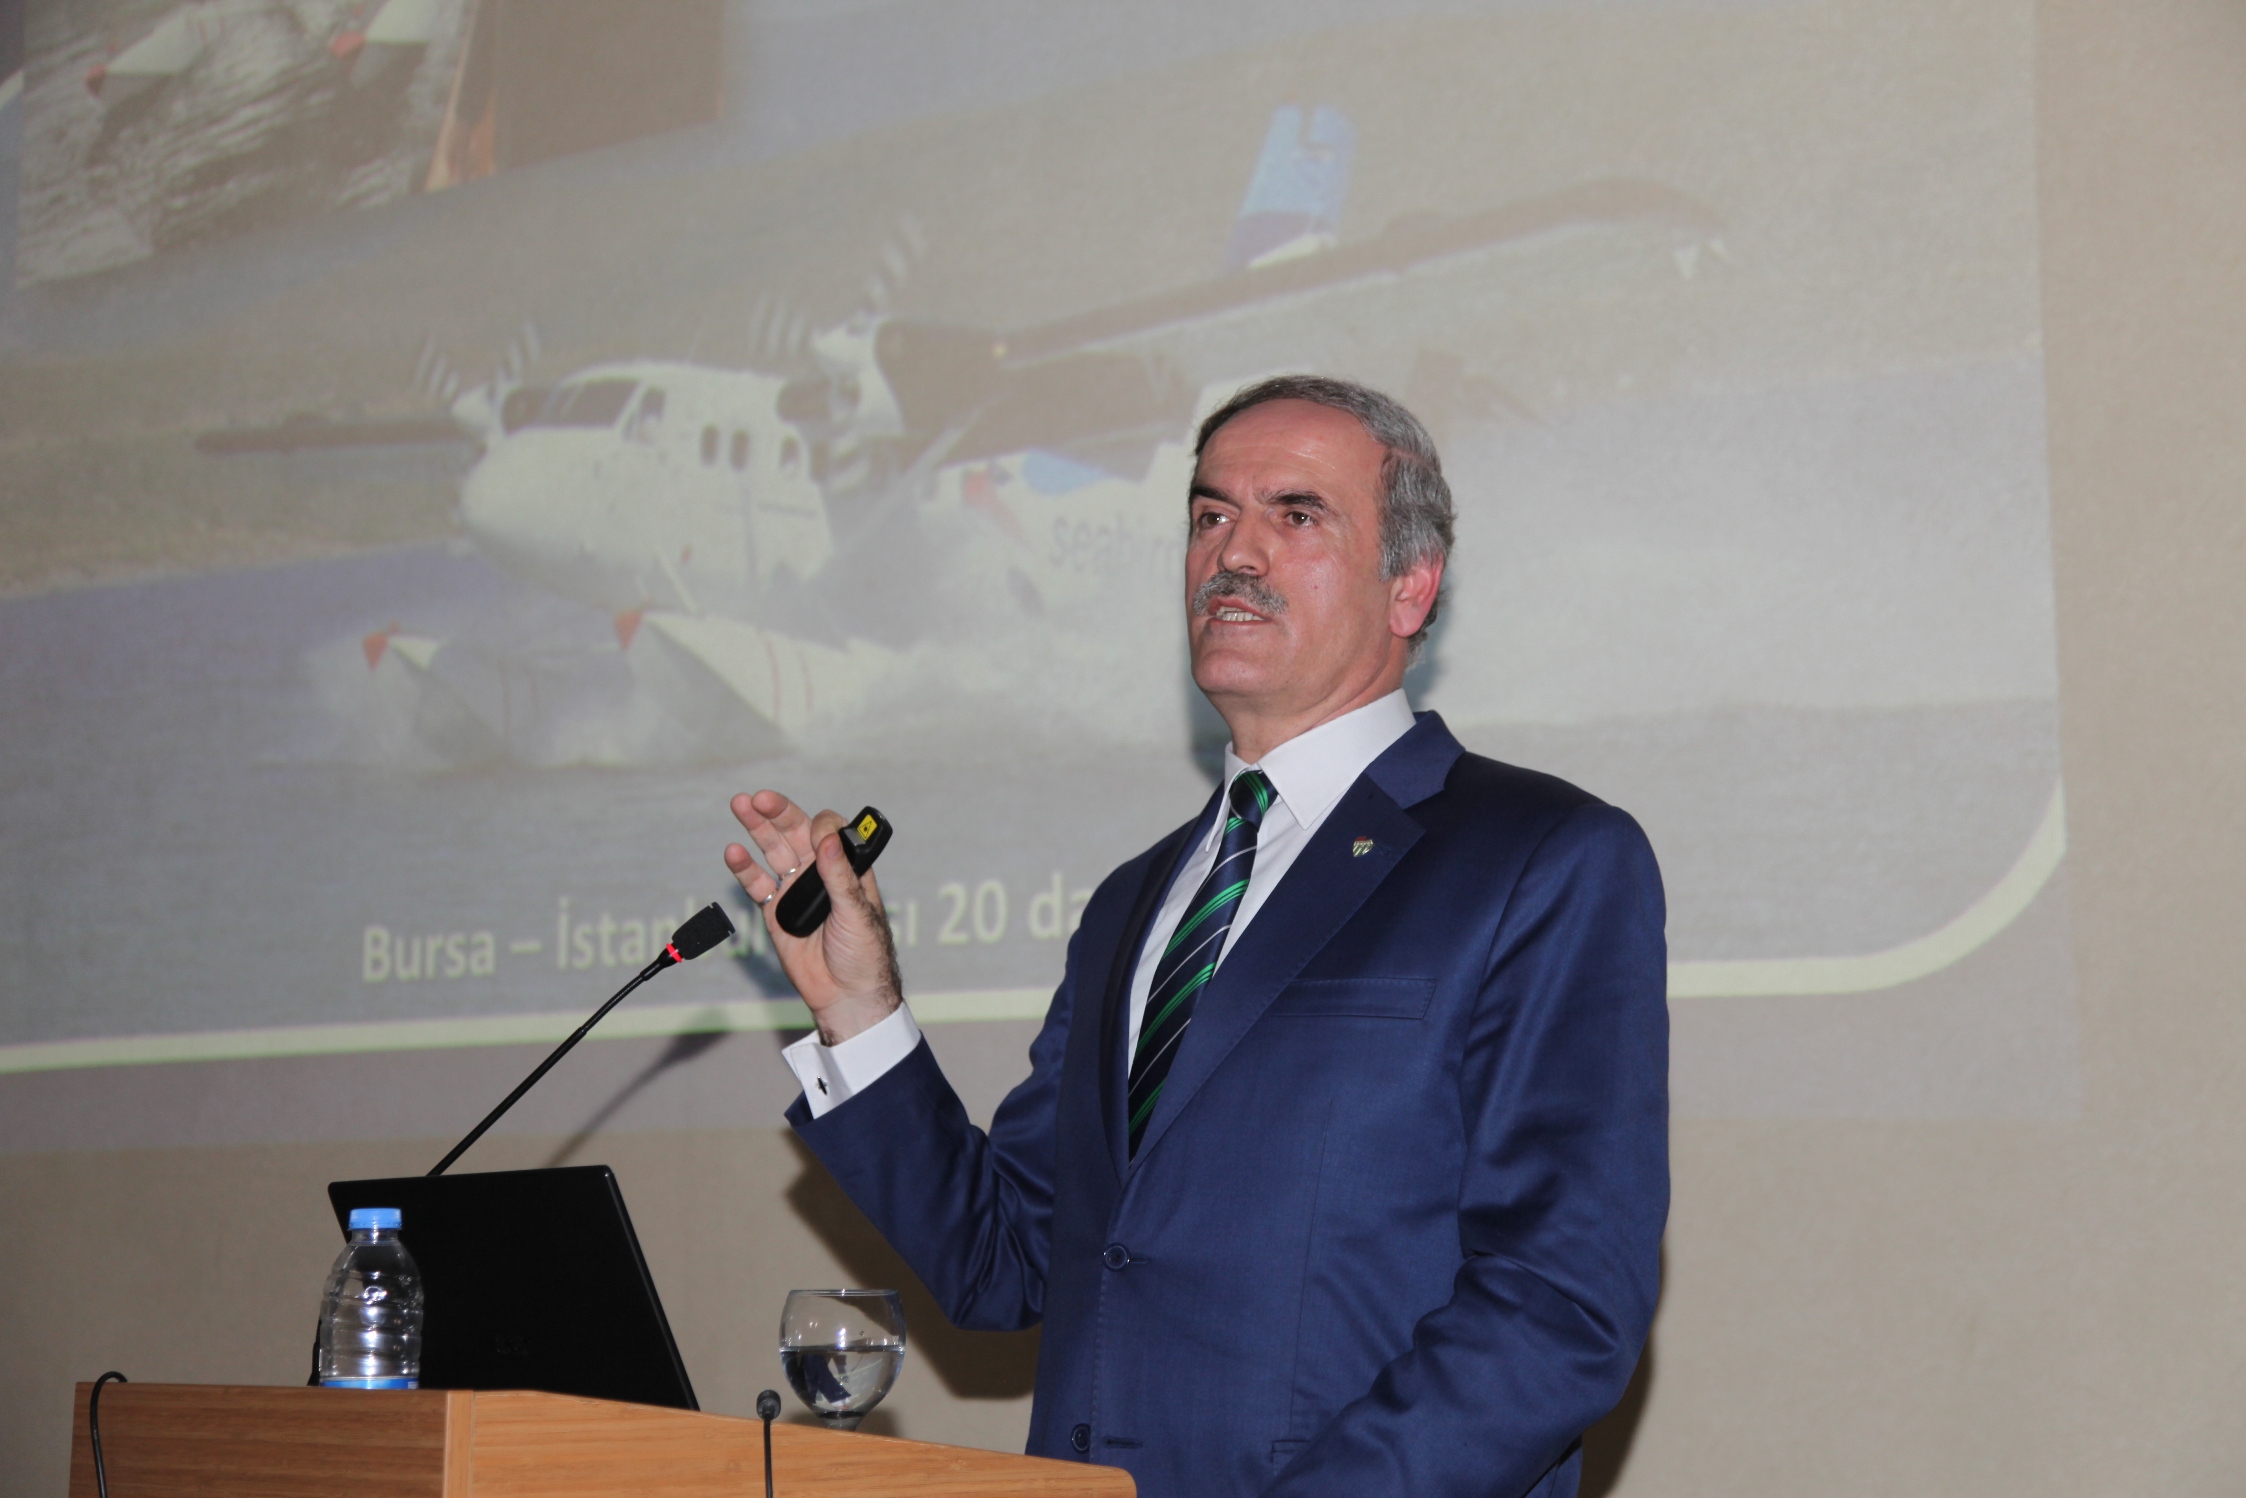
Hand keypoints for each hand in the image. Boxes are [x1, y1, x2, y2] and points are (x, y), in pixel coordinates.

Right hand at [725, 790, 902, 1045]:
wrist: (846, 995)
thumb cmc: (865, 954)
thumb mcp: (858, 913)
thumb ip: (840, 877)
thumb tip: (827, 840)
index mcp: (846, 868)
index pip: (829, 832)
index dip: (820, 827)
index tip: (816, 836)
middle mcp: (819, 873)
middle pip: (796, 833)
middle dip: (778, 813)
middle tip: (759, 798)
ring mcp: (795, 890)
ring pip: (773, 851)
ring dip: (757, 829)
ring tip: (741, 805)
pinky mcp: (776, 912)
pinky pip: (757, 884)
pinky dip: (745, 868)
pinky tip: (733, 851)